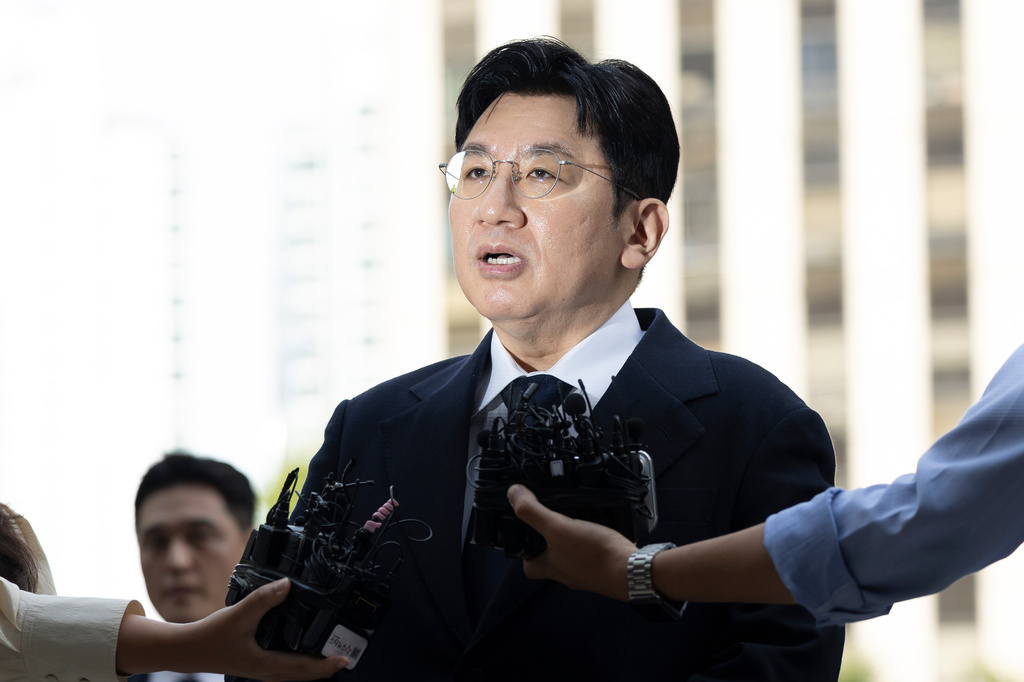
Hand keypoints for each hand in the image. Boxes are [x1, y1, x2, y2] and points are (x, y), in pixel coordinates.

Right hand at [186, 578, 348, 680]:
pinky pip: (287, 669)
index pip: (303, 668)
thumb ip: (262, 600)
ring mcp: (263, 670)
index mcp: (265, 664)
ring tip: (332, 655)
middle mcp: (267, 671)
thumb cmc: (211, 636)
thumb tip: (286, 585)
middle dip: (326, 669)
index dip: (326, 665)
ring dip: (314, 667)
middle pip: (304, 676)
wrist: (188, 650)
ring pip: (296, 674)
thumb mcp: (237, 615)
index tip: (344, 659)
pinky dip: (301, 664)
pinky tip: (305, 651)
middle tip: (347, 657)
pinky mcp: (259, 665)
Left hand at [507, 484, 636, 601]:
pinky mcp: (604, 567)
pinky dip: (592, 541)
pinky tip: (597, 527)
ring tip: (575, 518)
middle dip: (550, 541)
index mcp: (550, 568)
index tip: (525, 532)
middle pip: (550, 559)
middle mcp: (566, 574)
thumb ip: (533, 512)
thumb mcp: (558, 528)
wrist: (632, 571)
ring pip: (572, 556)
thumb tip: (512, 494)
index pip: (528, 565)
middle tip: (553, 520)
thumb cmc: (594, 555)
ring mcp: (586, 573)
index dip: (524, 550)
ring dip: (572, 539)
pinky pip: (591, 554)